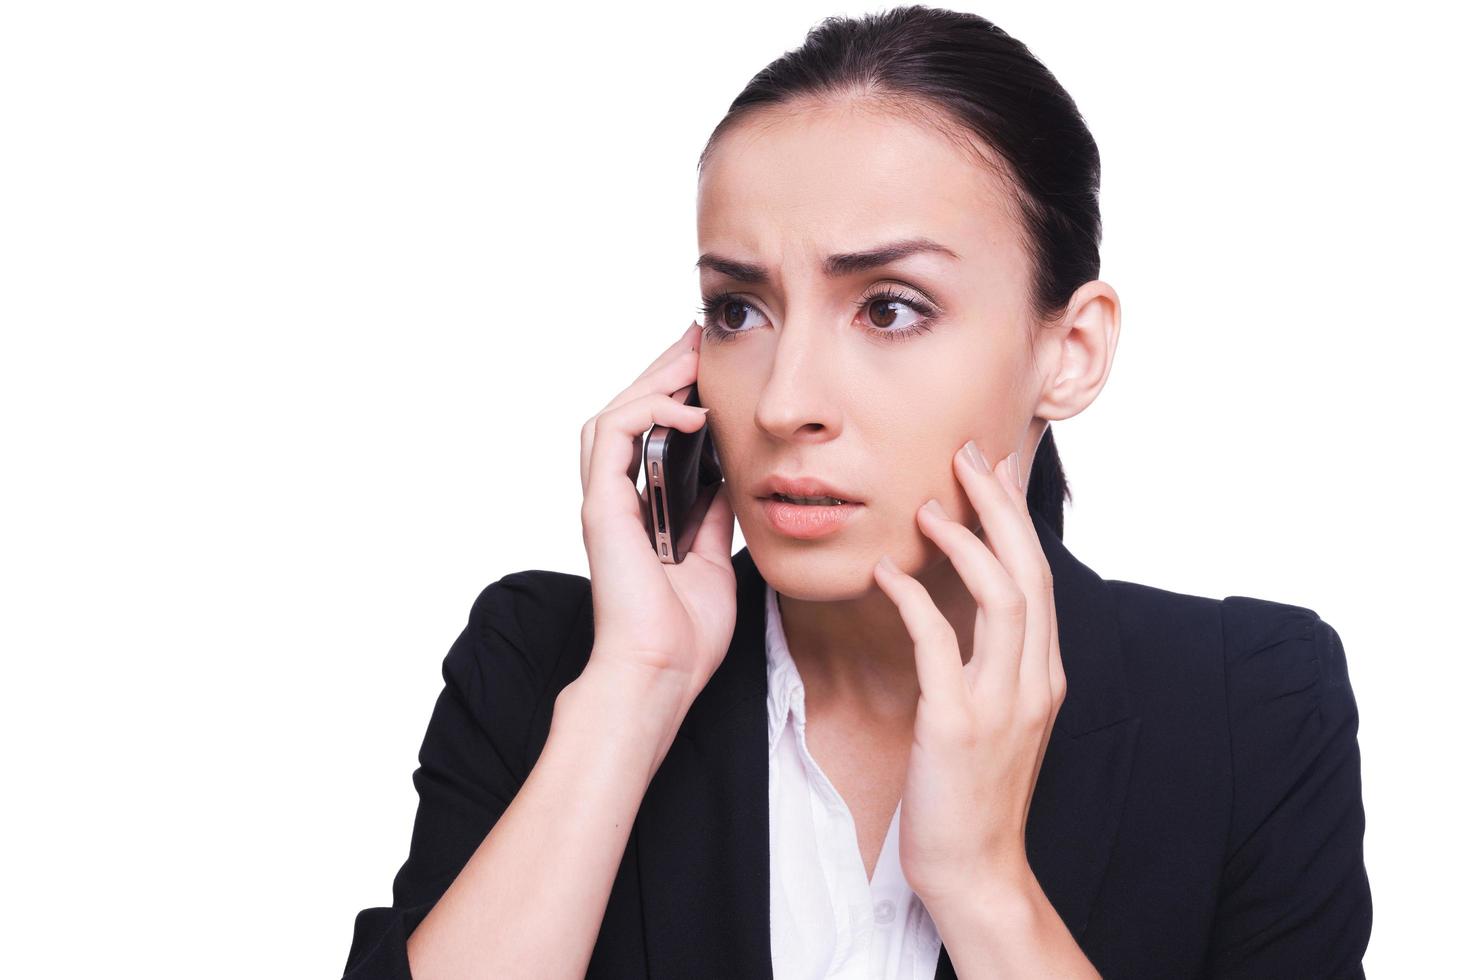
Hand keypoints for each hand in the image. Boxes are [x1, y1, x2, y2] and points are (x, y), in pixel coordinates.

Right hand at [577, 321, 737, 709]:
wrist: (662, 673)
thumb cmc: (685, 633)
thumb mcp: (713, 556)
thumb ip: (713, 514)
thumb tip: (731, 478)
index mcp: (639, 511)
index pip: (649, 436)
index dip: (674, 396)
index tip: (708, 368)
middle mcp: (616, 501)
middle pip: (628, 414)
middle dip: (663, 371)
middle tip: (697, 339)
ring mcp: (604, 502)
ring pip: (612, 414)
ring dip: (651, 380)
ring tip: (690, 357)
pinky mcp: (601, 506)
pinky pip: (613, 436)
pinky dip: (647, 412)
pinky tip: (687, 409)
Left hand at [872, 440, 1065, 907]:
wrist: (976, 869)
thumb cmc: (974, 790)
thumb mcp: (997, 715)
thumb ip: (991, 661)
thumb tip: (965, 606)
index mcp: (1045, 673)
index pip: (1039, 573)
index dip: (1016, 516)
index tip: (993, 466)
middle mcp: (1035, 680)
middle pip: (1031, 570)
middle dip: (1002, 505)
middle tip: (969, 454)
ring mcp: (1002, 703)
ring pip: (1004, 597)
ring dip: (969, 542)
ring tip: (930, 505)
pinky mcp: (957, 725)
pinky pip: (940, 645)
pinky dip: (915, 601)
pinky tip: (885, 576)